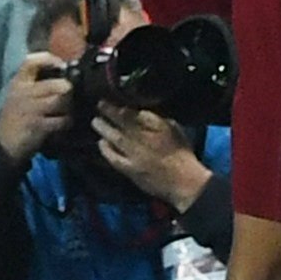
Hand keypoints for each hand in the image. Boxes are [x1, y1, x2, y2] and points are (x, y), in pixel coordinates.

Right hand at [0, 54, 73, 160]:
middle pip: (53, 85)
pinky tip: (64, 123)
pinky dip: (66, 122)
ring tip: (68, 110)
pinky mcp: (37, 125)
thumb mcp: (21, 94)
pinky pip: (60, 120)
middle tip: (70, 93)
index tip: (61, 64)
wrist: (4, 142)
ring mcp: (30, 109)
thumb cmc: (17, 115)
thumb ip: (38, 83)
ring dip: (69, 106)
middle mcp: (23, 93)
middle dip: (67, 88)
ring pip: (59, 101)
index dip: (48, 59)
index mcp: (18, 82)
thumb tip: (63, 71)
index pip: (30, 62)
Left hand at [95, 103, 211, 210]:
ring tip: (96, 122)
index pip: (136, 112)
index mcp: (157, 126)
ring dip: (104, 128)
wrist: (185, 182)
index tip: (114, 97)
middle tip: (99, 104)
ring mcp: (135, 154)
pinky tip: (101, 143)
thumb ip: (159, 120)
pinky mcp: (130, 169)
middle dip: (109, 111)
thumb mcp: (175, 129)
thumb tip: (143, 112)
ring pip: (115, 137)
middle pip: (122, 121)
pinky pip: (113, 158)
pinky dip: (106, 150)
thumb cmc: (183, 154)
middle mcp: (143, 138)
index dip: (122, 105)